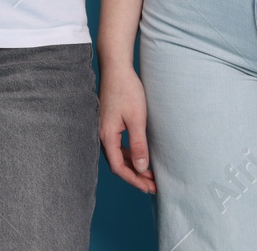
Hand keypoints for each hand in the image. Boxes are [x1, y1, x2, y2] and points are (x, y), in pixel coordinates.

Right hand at [99, 63, 155, 193]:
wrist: (117, 67)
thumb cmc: (127, 90)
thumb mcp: (136, 119)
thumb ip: (138, 144)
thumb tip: (141, 167)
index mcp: (107, 135)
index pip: (119, 167)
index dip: (134, 180)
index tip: (150, 188)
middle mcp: (102, 134)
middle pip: (118, 164)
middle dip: (135, 176)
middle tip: (154, 185)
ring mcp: (105, 128)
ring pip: (118, 155)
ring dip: (133, 165)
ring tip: (150, 173)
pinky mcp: (109, 123)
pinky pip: (118, 145)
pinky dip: (130, 154)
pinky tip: (140, 155)